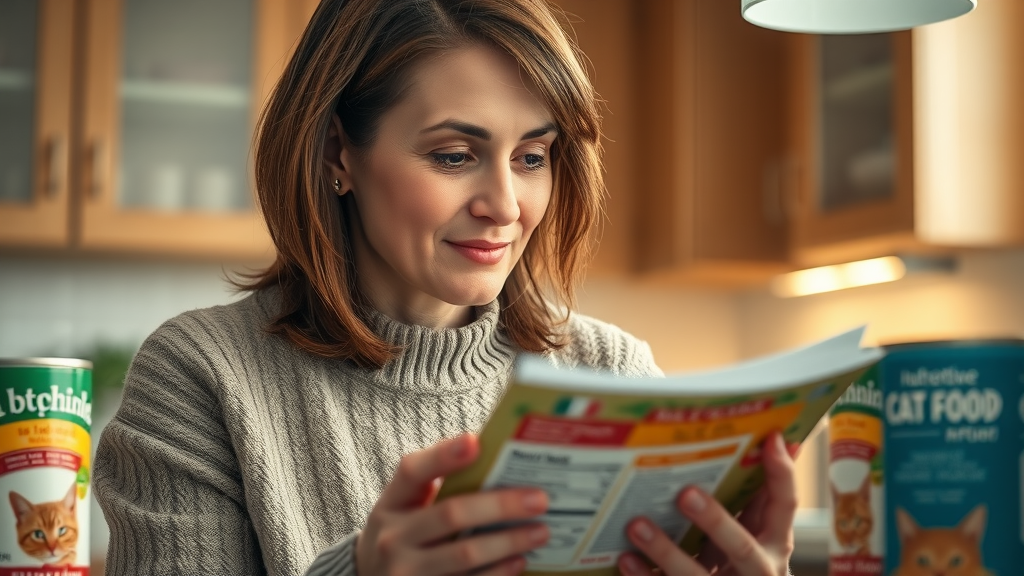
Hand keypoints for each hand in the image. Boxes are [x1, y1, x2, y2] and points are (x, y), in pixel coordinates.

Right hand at [356, 434, 549, 575]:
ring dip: (509, 542)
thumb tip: (493, 457)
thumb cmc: (405, 535)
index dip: (443, 455)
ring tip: (541, 531)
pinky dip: (498, 573)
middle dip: (500, 505)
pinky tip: (519, 562)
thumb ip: (438, 484)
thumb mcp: (406, 507)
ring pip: (465, 554)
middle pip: (451, 514)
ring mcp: (406, 573)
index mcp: (392, 503)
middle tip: (539, 499)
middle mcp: (393, 538)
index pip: (413, 471)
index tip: (475, 442)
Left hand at [616, 431, 797, 575]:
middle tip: (685, 494)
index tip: (770, 438)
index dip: (781, 474)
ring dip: (666, 551)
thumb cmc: (745, 563)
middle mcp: (758, 571)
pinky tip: (624, 558)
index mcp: (775, 544)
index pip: (785, 506)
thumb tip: (770, 439)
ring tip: (636, 525)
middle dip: (715, 521)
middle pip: (741, 548)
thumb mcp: (759, 534)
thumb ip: (759, 497)